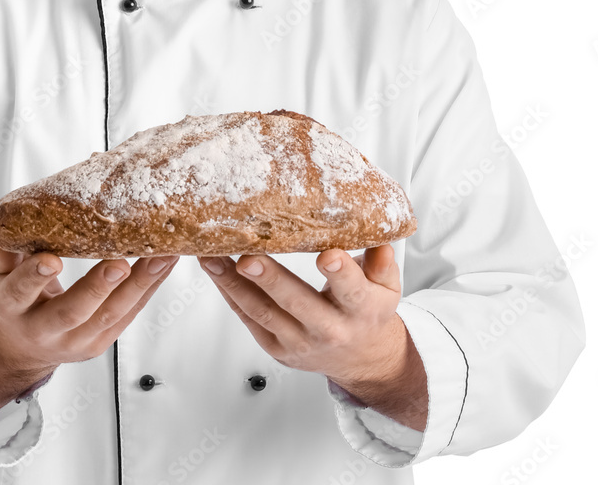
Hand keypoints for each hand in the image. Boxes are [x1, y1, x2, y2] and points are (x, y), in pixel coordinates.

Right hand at [0, 243, 178, 420]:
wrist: (18, 347)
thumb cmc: (11, 301)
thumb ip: (5, 245)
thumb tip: (18, 212)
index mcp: (11, 307)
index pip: (20, 292)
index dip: (34, 276)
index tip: (52, 260)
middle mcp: (44, 330)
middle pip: (73, 312)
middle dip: (98, 288)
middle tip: (119, 265)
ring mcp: (76, 340)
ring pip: (111, 314)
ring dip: (139, 284)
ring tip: (161, 257)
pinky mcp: (101, 341)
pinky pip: (129, 314)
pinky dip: (149, 287)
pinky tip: (165, 264)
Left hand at [198, 244, 426, 429]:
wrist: (360, 358)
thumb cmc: (368, 310)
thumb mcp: (386, 287)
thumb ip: (382, 263)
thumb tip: (378, 238)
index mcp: (361, 310)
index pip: (352, 290)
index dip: (341, 274)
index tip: (328, 255)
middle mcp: (329, 329)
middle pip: (297, 303)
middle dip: (271, 280)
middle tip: (249, 258)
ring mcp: (299, 342)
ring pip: (262, 312)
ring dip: (234, 283)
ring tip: (211, 257)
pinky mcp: (275, 347)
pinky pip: (248, 317)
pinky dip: (229, 292)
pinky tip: (213, 269)